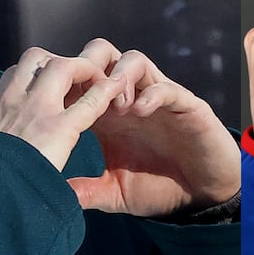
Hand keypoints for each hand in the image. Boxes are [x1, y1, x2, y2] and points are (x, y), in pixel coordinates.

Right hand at [0, 47, 124, 171]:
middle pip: (36, 58)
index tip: (49, 84)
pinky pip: (88, 101)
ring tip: (98, 80)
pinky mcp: (59, 128)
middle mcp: (12, 101)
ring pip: (62, 67)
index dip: (36, 74)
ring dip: (83, 69)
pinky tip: (116, 91)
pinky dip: (104, 92)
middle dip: (60, 61)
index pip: (14, 74)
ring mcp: (36, 110)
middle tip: (78, 75)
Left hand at [64, 40, 240, 216]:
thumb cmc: (159, 190)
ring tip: (116, 107)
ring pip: (134, 60)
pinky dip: (151, 93)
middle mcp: (131, 99)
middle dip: (89, 66)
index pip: (80, 82)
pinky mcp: (186, 106)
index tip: (51, 102)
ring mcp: (157, 99)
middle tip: (83, 93)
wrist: (202, 198)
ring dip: (119, 77)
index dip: (64, 85)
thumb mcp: (115, 193)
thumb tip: (51, 195)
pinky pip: (167, 87)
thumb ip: (87, 191)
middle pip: (103, 56)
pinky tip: (139, 111)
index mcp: (109, 115)